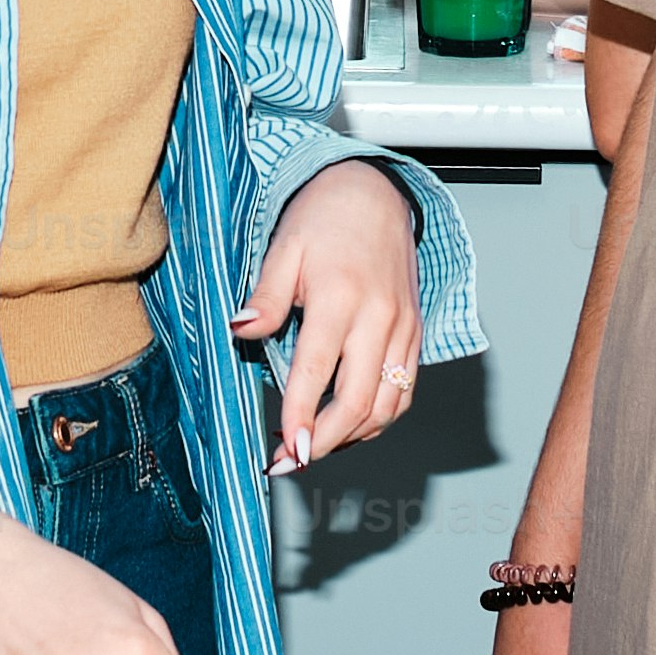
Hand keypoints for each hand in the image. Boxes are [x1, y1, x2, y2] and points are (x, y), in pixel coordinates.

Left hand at [238, 163, 424, 475]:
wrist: (376, 194)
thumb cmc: (325, 219)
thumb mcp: (285, 248)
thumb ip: (266, 297)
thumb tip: (240, 329)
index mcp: (341, 297)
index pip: (318, 372)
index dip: (302, 417)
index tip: (286, 450)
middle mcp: (379, 318)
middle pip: (359, 401)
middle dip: (324, 441)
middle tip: (290, 461)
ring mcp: (403, 329)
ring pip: (387, 405)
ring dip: (351, 438)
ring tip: (312, 448)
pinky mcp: (415, 334)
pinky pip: (403, 391)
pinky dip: (377, 419)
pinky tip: (347, 427)